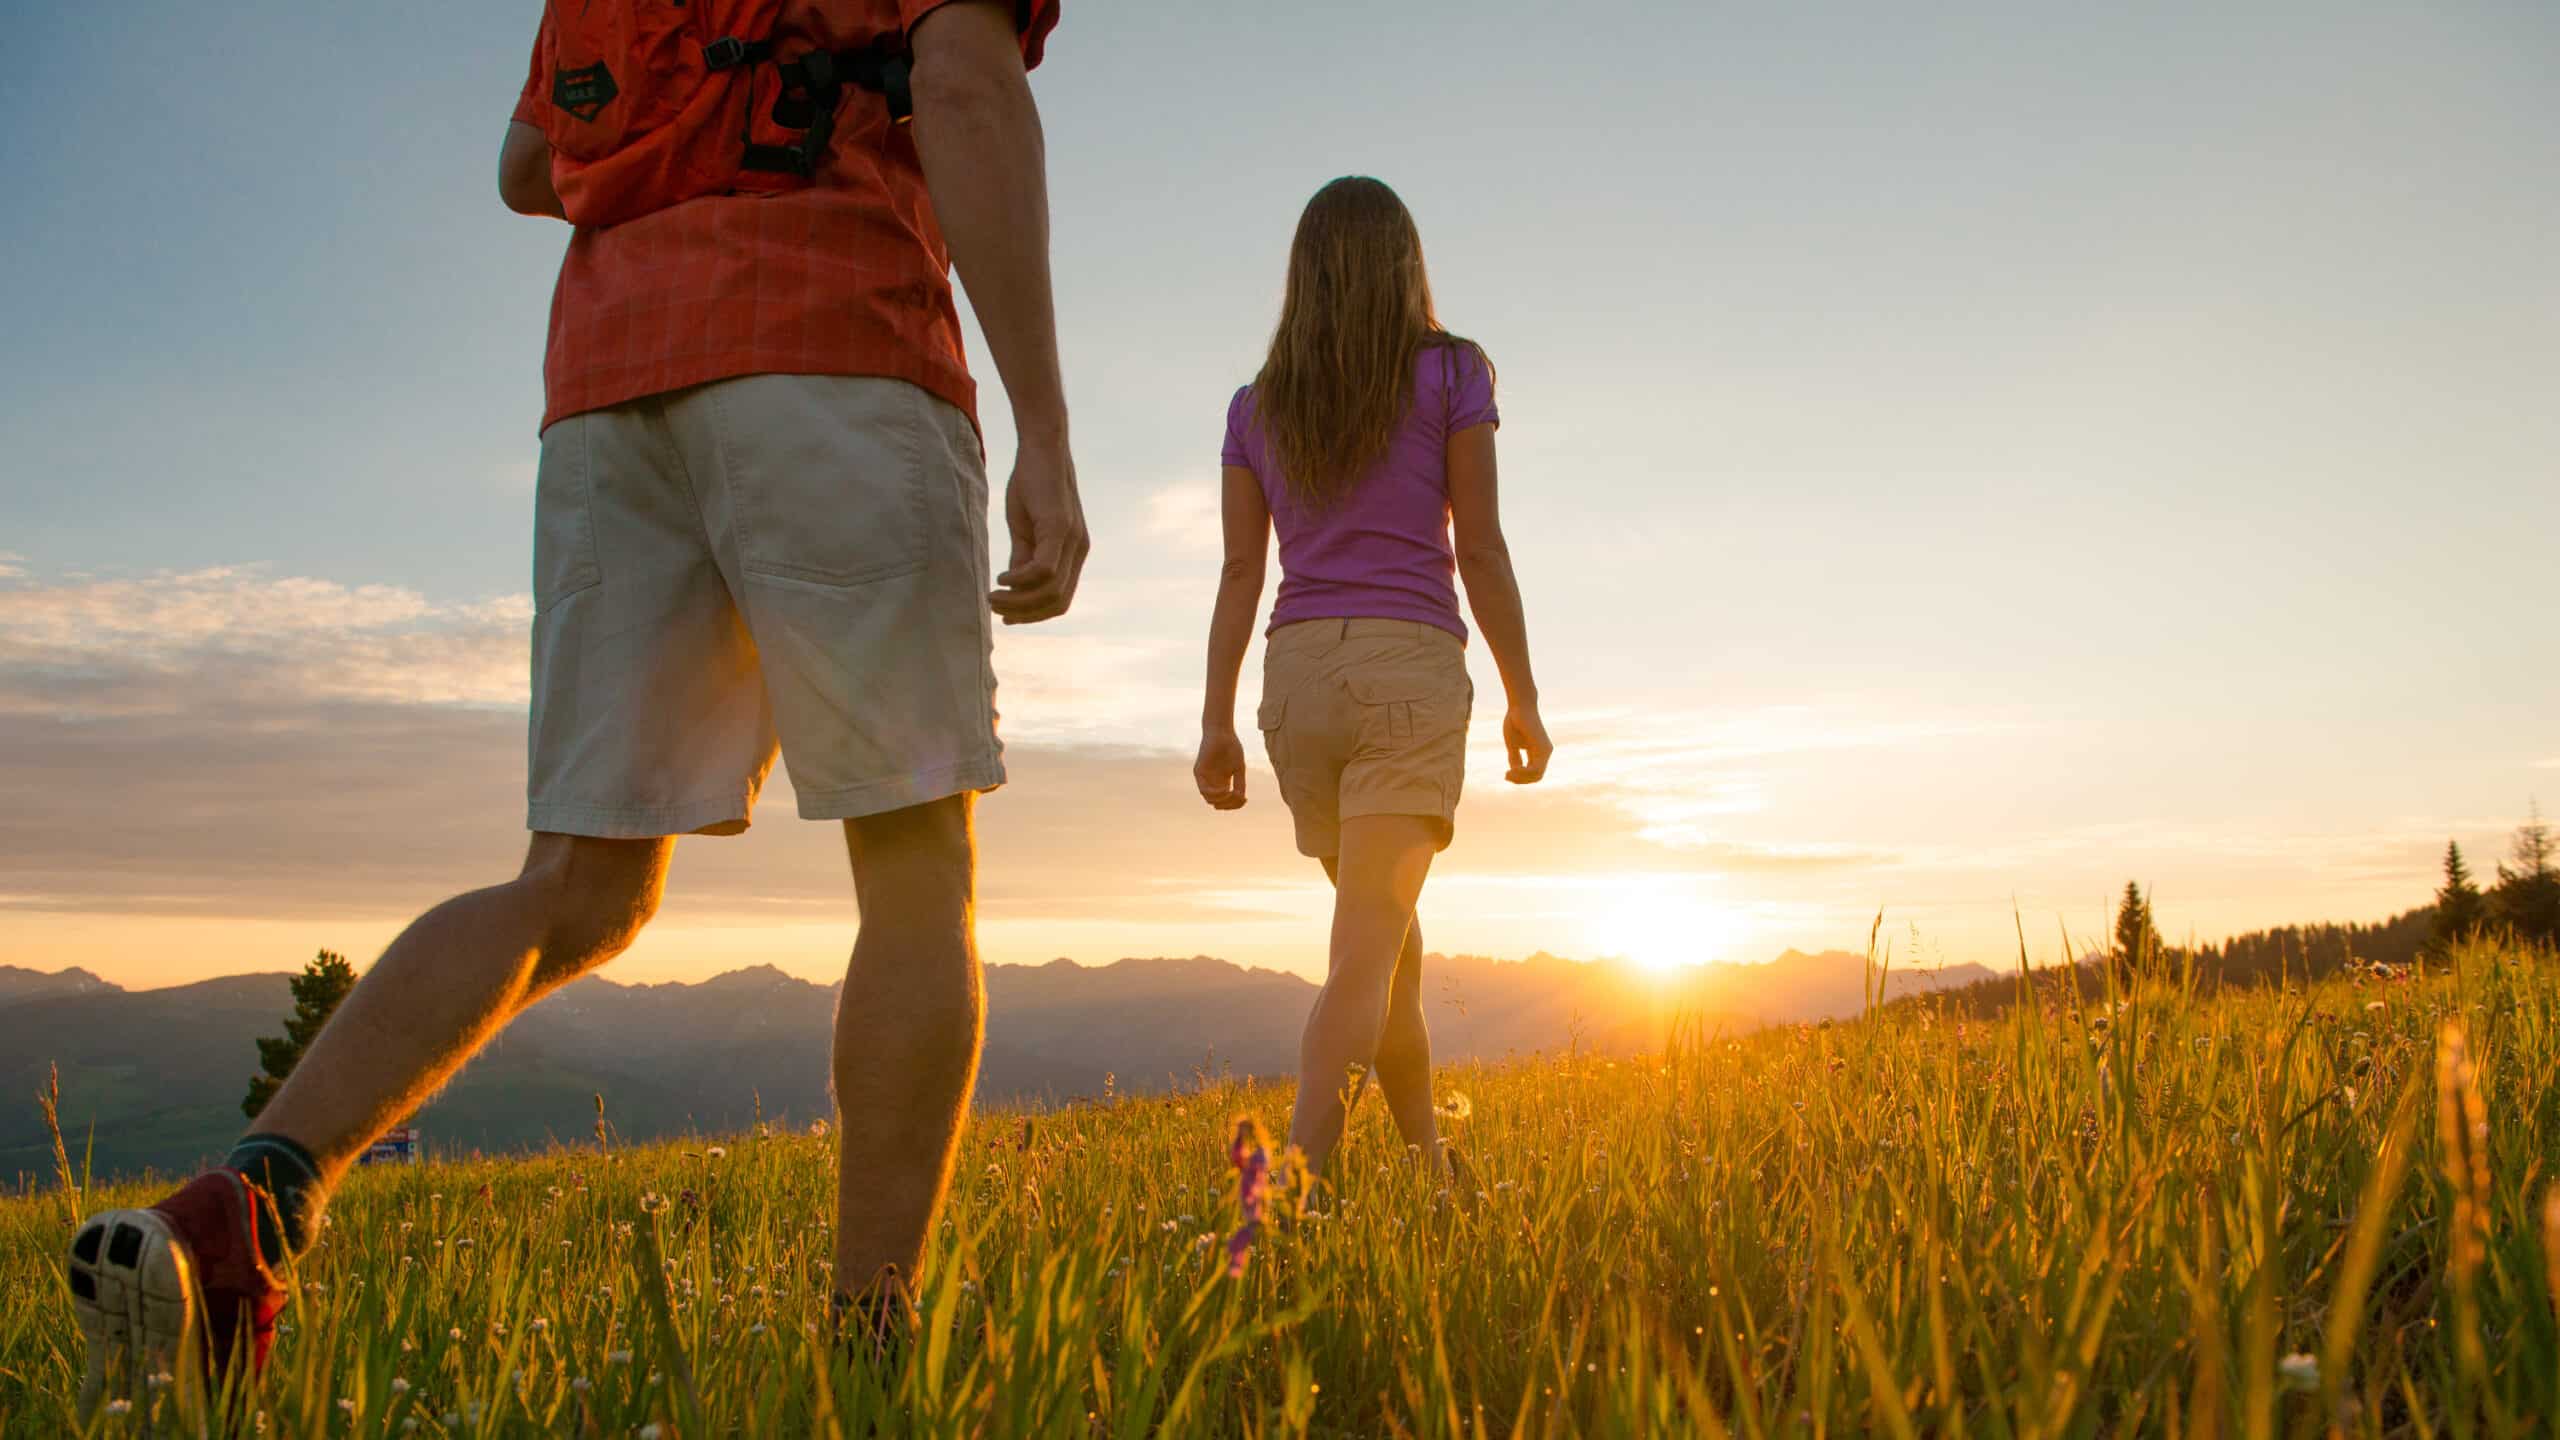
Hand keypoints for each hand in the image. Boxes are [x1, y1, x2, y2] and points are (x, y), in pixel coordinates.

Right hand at [989, 437, 1088, 624]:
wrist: (1042, 446)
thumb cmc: (1033, 484)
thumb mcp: (1026, 528)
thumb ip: (1023, 558)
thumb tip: (1013, 586)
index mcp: (1073, 553)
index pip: (1060, 599)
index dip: (1035, 615)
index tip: (1009, 617)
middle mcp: (1078, 550)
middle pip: (1057, 602)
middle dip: (1026, 614)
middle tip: (997, 610)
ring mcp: (1072, 540)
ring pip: (1050, 590)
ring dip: (1018, 601)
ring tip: (993, 596)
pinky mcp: (1060, 528)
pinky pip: (1043, 570)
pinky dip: (1021, 580)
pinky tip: (1002, 577)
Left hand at [1195, 727, 1247, 809]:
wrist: (1222, 732)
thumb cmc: (1231, 747)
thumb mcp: (1239, 769)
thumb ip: (1239, 784)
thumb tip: (1241, 798)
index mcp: (1221, 782)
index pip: (1225, 801)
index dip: (1235, 804)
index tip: (1246, 800)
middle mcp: (1212, 782)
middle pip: (1217, 803)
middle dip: (1229, 805)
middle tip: (1240, 797)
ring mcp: (1204, 778)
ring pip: (1210, 800)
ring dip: (1222, 800)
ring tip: (1232, 793)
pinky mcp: (1198, 773)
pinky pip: (1204, 790)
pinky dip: (1215, 793)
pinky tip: (1225, 790)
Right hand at [1502, 702, 1552, 783]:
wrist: (1520, 706)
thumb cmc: (1515, 722)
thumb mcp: (1513, 745)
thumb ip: (1515, 758)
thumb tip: (1515, 773)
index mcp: (1539, 752)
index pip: (1533, 774)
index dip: (1521, 778)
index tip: (1506, 775)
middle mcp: (1545, 752)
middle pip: (1537, 777)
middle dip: (1521, 780)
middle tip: (1506, 776)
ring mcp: (1546, 751)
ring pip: (1537, 775)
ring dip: (1521, 778)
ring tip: (1508, 773)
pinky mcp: (1543, 748)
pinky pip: (1536, 768)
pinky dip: (1523, 773)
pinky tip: (1512, 770)